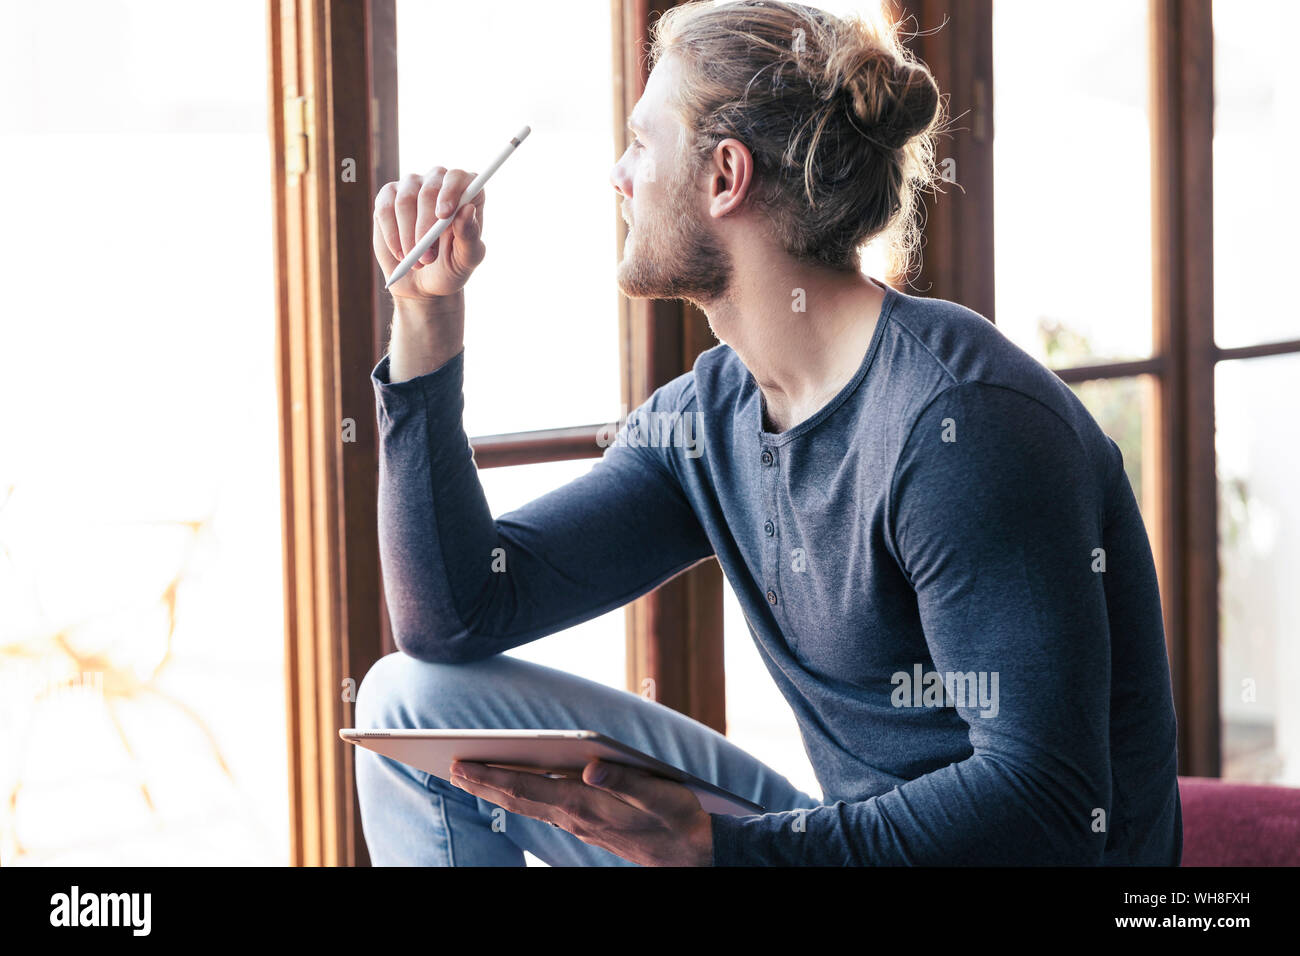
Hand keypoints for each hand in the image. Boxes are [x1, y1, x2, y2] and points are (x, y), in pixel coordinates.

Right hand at [373, 167, 486, 299]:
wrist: (423, 282)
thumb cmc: (451, 266)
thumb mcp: (467, 258)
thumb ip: (470, 235)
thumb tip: (468, 209)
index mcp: (466, 192)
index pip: (458, 178)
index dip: (450, 193)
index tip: (443, 216)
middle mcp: (438, 182)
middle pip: (429, 189)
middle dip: (426, 226)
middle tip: (428, 257)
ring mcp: (411, 186)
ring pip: (405, 200)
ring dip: (409, 236)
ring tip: (418, 262)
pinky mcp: (387, 197)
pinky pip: (385, 209)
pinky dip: (392, 236)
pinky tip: (401, 253)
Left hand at [449, 759, 714, 865]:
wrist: (693, 854)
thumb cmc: (678, 818)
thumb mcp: (659, 794)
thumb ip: (625, 779)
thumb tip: (590, 766)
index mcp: (587, 806)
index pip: (529, 789)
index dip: (493, 777)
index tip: (462, 764)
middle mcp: (576, 817)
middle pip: (519, 799)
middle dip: (482, 782)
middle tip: (449, 765)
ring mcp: (579, 824)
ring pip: (527, 805)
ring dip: (496, 790)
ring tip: (469, 775)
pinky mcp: (586, 824)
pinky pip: (541, 808)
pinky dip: (518, 796)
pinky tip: (510, 788)